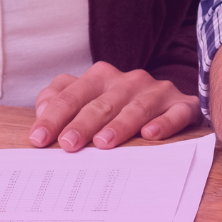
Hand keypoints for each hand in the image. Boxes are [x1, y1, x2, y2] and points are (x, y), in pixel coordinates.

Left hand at [29, 61, 197, 151]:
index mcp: (101, 77)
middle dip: (83, 123)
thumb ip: (60, 100)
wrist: (170, 104)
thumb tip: (42, 112)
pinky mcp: (182, 105)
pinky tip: (151, 135)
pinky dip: (164, 123)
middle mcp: (129, 81)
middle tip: (68, 144)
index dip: (54, 117)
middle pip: (102, 103)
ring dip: (120, 124)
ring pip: (136, 107)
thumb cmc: (117, 107)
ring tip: (104, 143)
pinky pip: (176, 113)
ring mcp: (157, 92)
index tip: (39, 139)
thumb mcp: (87, 99)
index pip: (72, 95)